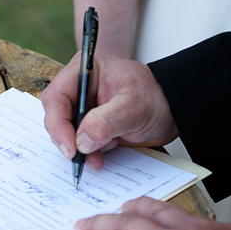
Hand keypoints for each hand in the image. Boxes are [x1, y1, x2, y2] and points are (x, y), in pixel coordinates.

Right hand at [41, 51, 178, 169]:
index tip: (70, 147)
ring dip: (79, 149)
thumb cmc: (157, 98)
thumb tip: (82, 140)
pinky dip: (87, 153)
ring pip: (66, 132)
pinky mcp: (90, 125)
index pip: (57, 97)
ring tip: (96, 158)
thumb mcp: (133, 107)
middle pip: (56, 116)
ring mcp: (84, 107)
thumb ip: (105, 122)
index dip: (58, 124)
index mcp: (85, 71)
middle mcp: (80, 88)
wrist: (174, 111)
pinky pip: (79, 142)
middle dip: (68, 139)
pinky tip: (101, 156)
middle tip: (79, 157)